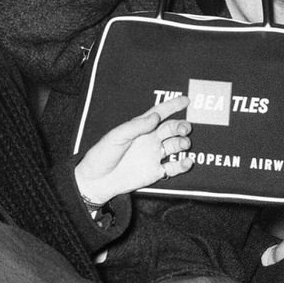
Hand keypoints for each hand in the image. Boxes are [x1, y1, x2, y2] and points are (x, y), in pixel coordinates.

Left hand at [74, 95, 192, 206]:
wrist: (96, 181)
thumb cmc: (102, 155)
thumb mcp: (116, 136)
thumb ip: (136, 126)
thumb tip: (156, 117)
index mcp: (140, 128)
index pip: (159, 113)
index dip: (173, 106)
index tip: (186, 100)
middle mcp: (149, 140)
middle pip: (171, 128)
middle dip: (181, 126)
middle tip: (184, 129)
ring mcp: (153, 156)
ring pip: (175, 146)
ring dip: (183, 143)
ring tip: (183, 144)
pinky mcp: (155, 172)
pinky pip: (174, 167)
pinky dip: (183, 164)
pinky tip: (187, 161)